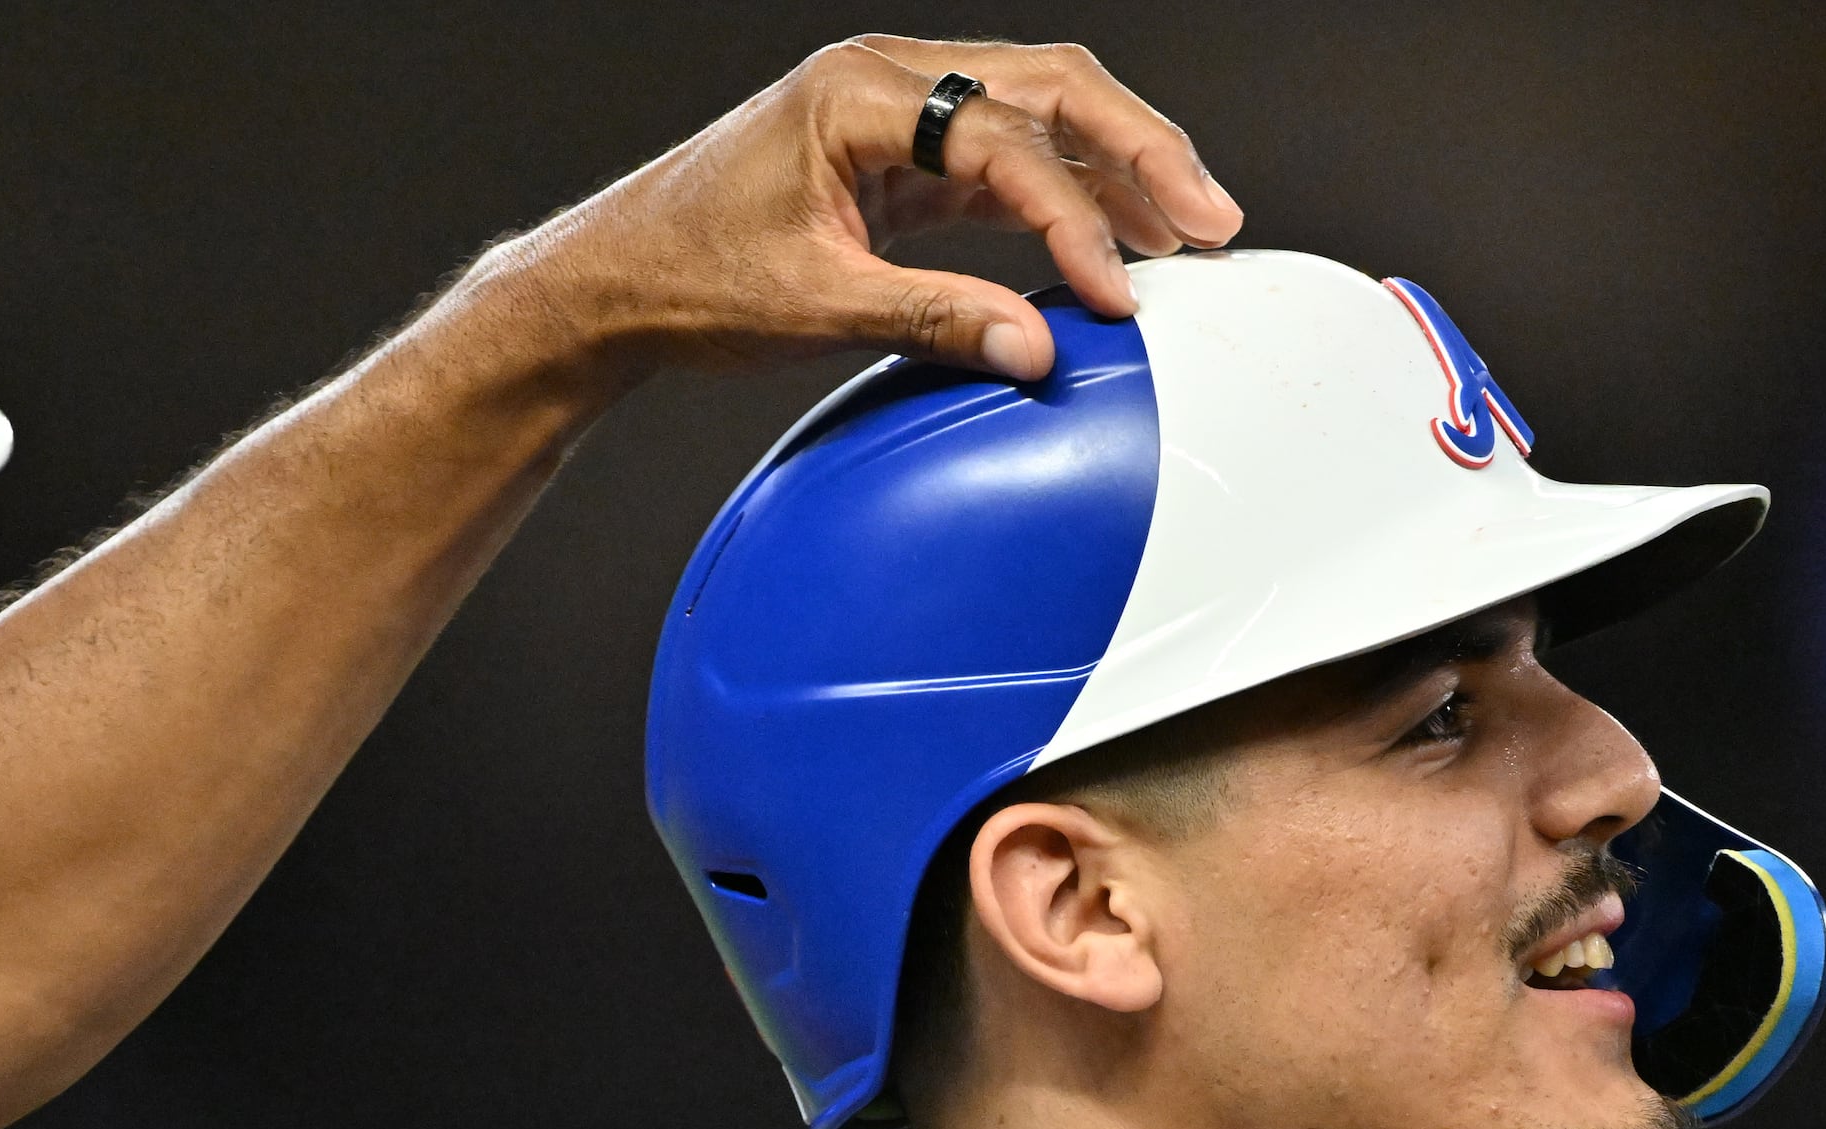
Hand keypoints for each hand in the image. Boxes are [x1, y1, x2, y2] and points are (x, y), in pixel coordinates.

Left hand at [502, 38, 1243, 387]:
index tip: (1117, 291)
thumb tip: (1038, 351)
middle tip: (1211, 219)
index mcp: (858, 94)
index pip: (1003, 140)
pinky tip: (1120, 237)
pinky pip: (1010, 156)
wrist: (614, 281)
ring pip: (1043, 111)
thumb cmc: (687, 278)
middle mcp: (886, 80)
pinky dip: (1070, 192)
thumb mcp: (815, 307)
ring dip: (1119, 166)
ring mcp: (900, 112)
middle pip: (1051, 87)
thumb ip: (935, 320)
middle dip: (1140, 150)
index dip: (1073, 218)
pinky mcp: (904, 156)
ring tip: (1191, 228)